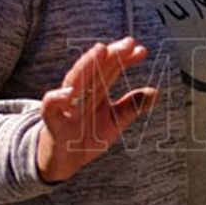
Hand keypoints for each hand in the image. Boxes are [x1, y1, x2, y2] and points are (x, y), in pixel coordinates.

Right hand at [37, 37, 158, 183]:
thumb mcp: (115, 121)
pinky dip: (57, 99)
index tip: (141, 50)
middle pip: (96, 70)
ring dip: (87, 65)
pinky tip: (68, 94)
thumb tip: (155, 92)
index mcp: (97, 91)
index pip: (111, 69)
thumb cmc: (87, 136)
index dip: (125, 59)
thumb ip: (132, 106)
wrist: (64, 161)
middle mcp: (82, 93)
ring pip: (75, 81)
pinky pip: (51, 108)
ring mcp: (67, 106)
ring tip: (100, 50)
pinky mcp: (53, 122)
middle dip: (111, 55)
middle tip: (128, 43)